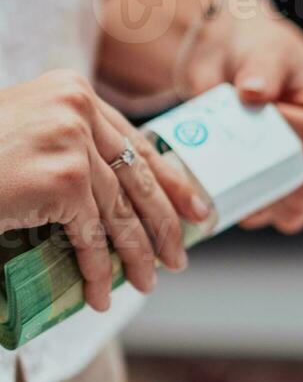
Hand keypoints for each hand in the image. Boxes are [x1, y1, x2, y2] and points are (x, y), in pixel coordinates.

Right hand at [0, 71, 210, 310]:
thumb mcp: (27, 135)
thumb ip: (71, 146)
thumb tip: (121, 191)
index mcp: (73, 91)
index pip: (135, 142)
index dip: (170, 180)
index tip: (196, 208)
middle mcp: (77, 108)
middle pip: (137, 176)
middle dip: (165, 222)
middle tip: (179, 255)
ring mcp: (70, 142)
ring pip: (119, 211)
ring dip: (137, 254)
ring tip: (147, 281)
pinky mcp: (61, 179)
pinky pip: (91, 234)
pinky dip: (99, 268)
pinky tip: (101, 291)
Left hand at [181, 0, 302, 233]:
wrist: (234, 64)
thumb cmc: (258, 51)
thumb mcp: (263, 50)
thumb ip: (261, 69)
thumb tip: (253, 92)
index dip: (284, 131)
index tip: (248, 110)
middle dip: (264, 175)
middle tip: (225, 152)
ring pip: (289, 211)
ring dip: (253, 198)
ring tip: (221, 170)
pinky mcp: (288, 198)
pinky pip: (271, 218)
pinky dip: (244, 207)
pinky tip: (222, 184)